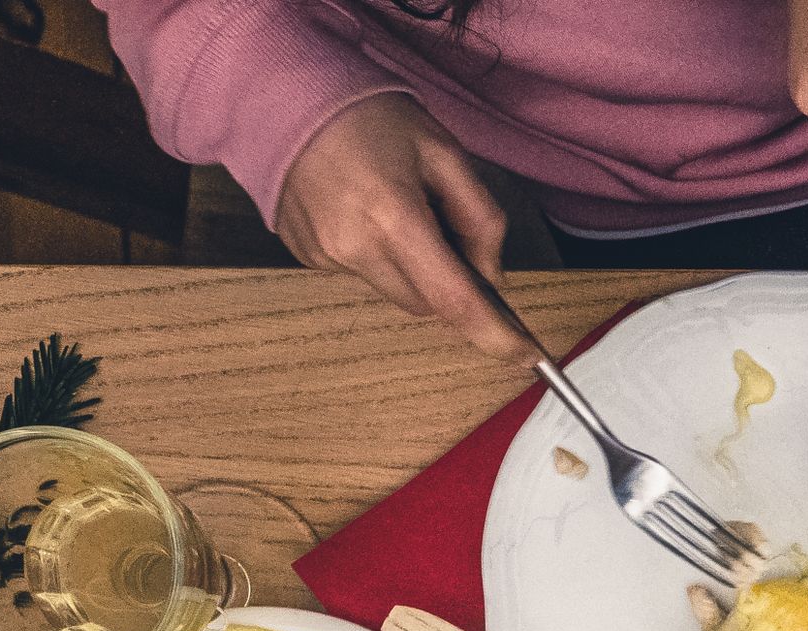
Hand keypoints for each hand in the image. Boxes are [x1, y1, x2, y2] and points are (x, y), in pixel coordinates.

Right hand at [270, 97, 524, 360]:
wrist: (282, 96)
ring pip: (396, 292)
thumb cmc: (370, 117)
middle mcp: (353, 246)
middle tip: (441, 226)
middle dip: (447, 282)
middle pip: (428, 304)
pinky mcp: (306, 256)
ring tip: (394, 209)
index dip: (496, 336)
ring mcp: (323, 255)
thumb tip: (493, 278)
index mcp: (394, 217)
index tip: (526, 357)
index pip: (454, 300)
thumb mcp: (445, 154)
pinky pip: (362, 275)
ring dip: (410, 268)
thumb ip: (481, 220)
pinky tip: (363, 211)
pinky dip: (376, 256)